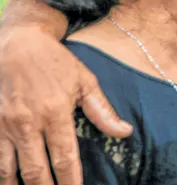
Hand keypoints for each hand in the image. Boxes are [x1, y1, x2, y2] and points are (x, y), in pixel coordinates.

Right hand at [0, 26, 132, 184]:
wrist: (17, 44)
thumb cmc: (55, 63)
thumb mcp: (85, 81)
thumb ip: (103, 111)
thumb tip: (124, 132)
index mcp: (56, 114)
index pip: (65, 159)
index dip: (70, 182)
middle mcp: (28, 123)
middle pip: (35, 172)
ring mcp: (4, 126)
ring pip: (7, 171)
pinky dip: (1, 174)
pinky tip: (9, 181)